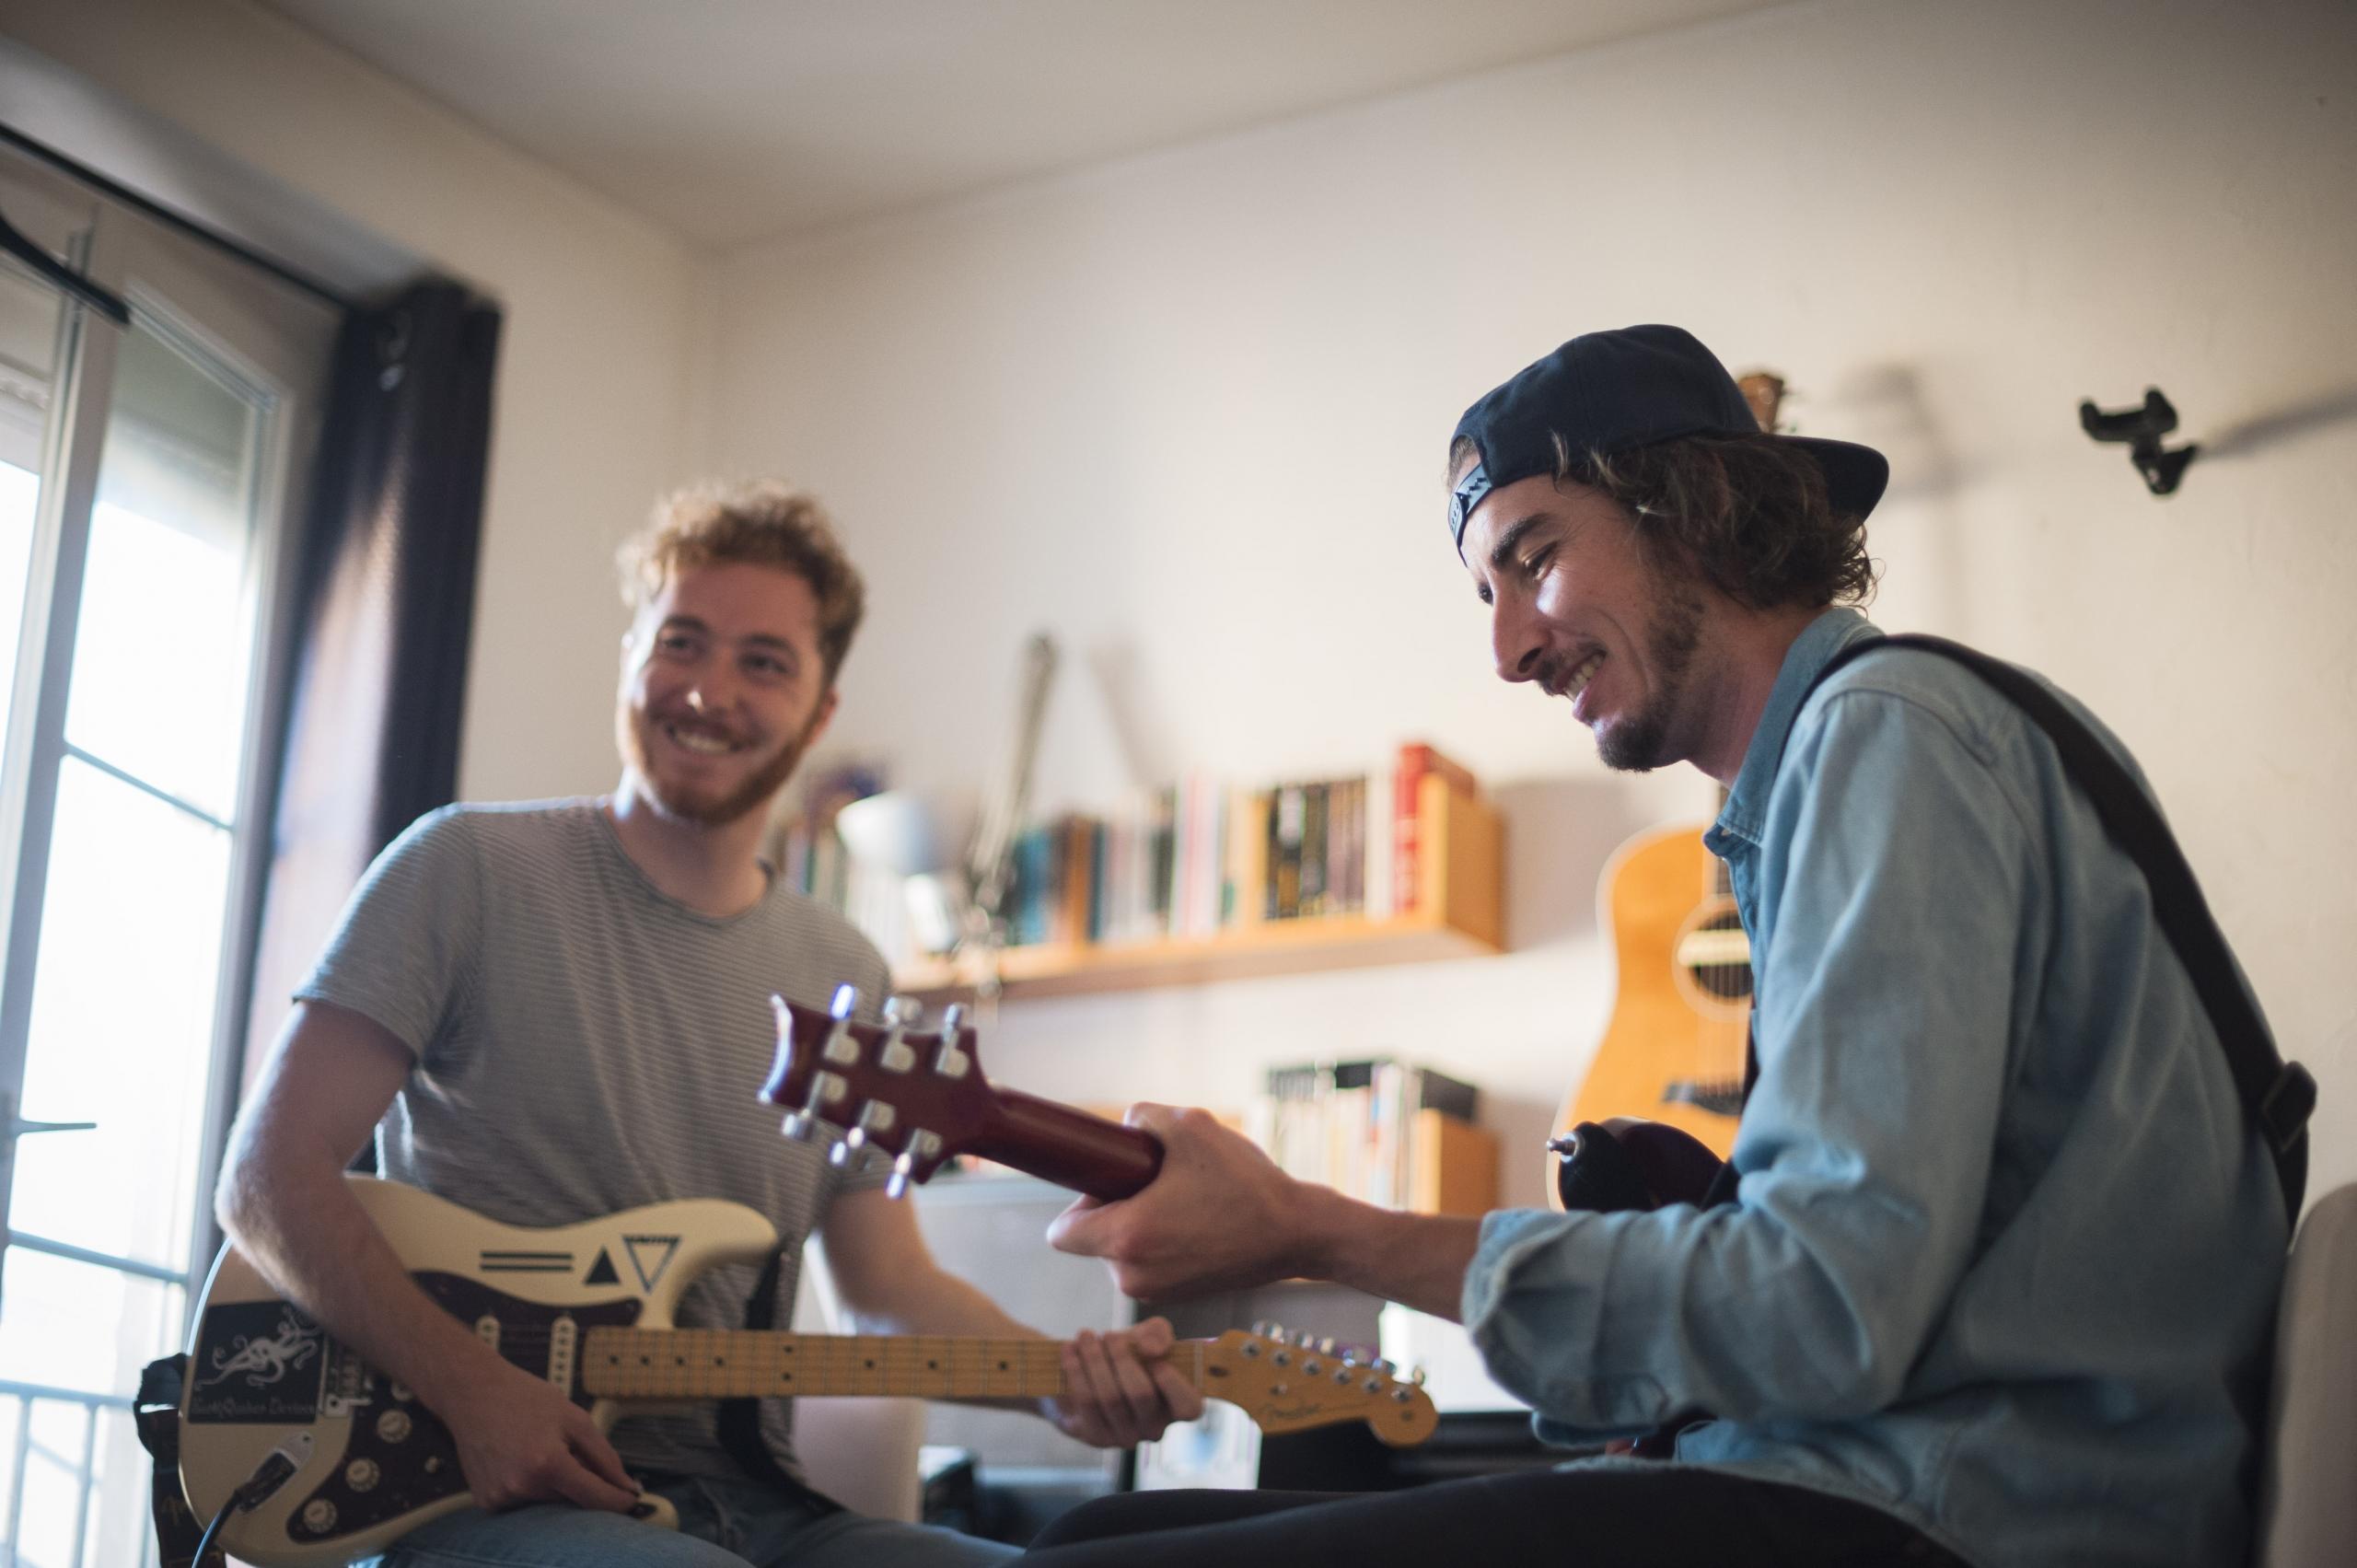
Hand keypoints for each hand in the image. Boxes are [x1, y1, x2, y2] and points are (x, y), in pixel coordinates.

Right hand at [431, 1355, 639, 1512]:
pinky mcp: (486, 1502)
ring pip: (547, 1503)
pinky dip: (529, 1487)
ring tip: (536, 1448)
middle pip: (569, 1500)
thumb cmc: (527, 1399)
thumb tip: (628, 1487)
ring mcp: (500, 1497)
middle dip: (579, 1482)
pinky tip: (518, 1460)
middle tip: (568, 1450)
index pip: (593, 1497)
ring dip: (553, 1484)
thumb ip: (605, 1456)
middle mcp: (521, 1487)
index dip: (617, 1502)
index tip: (635, 1502)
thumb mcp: (574, 1418)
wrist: (472, 1394)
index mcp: (548, 1463)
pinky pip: (523, 1503)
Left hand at [1046, 1317, 1204, 1446]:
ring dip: (1094, 1360)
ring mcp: (1125, 1437)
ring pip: (1109, 1397)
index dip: (1173, 1383)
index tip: (1154, 1358)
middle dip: (1121, 1357)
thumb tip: (1152, 1350)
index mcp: (1177, 1406)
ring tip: (1085, 1336)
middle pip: (1141, 1394)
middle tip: (1108, 1334)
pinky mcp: (1096, 1437)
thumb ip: (1159, 1334)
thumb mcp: (1148, 1337)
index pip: (1189, 1407)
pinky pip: (1086, 1402)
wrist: (1087, 1370)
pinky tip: (1070, 1350)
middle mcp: (1154, 1428)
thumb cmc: (1129, 1354)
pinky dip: (1076, 1371)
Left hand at [1047, 1104, 1314, 1300]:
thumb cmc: (1245, 1183)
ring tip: (1189, 1200)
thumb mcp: (1190, 1126)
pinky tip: (1201, 1221)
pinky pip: (1149, 1264)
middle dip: (1117, 1207)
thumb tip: (1125, 1127)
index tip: (1114, 1181)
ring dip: (1141, 1224)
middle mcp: (1133, 1276)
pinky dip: (1163, 1242)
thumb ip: (1141, 1116)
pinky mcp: (1177, 1298)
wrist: (1298, 1234)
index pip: (1061, 1234)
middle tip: (1162, 1183)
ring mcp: (1155, 1293)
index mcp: (1126, 1239)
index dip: (1080, 1200)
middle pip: (1093, 1239)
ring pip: (1122, 1251)